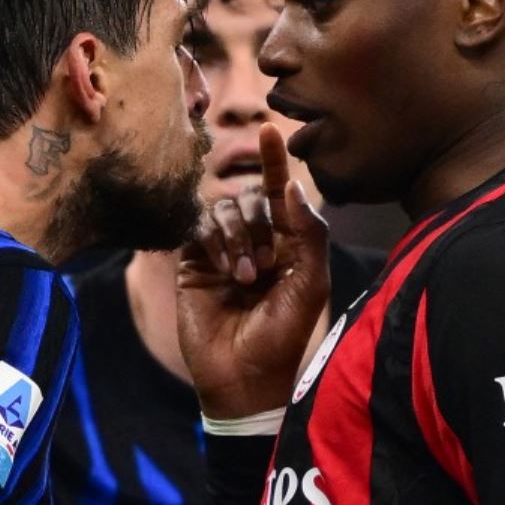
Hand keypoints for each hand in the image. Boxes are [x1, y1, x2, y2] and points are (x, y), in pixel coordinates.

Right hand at [177, 123, 330, 417]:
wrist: (242, 377)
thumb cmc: (283, 336)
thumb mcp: (310, 283)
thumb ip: (308, 233)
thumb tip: (289, 186)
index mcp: (289, 245)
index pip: (280, 193)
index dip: (275, 162)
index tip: (270, 128)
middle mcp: (256, 242)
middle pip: (250, 198)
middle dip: (258, 223)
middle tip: (263, 267)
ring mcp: (222, 251)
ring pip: (223, 210)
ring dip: (236, 237)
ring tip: (244, 277)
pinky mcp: (193, 262)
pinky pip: (197, 227)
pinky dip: (213, 239)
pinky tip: (223, 269)